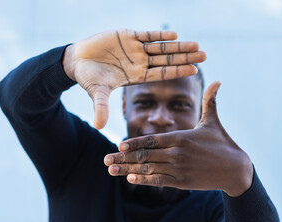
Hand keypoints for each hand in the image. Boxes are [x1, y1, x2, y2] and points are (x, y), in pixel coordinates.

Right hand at [63, 29, 206, 128]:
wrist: (78, 61)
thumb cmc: (89, 78)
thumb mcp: (97, 92)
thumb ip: (101, 107)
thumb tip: (98, 126)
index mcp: (136, 76)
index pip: (161, 74)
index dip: (177, 71)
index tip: (194, 70)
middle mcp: (140, 63)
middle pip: (167, 60)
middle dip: (185, 57)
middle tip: (204, 55)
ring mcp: (135, 49)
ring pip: (161, 47)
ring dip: (178, 46)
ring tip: (196, 44)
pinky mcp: (128, 36)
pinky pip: (147, 35)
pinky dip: (159, 35)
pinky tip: (174, 35)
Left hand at [104, 82, 253, 196]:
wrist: (236, 169)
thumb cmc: (223, 143)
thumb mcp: (213, 121)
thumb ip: (210, 101)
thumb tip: (217, 81)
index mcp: (181, 137)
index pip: (152, 139)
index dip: (134, 142)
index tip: (119, 144)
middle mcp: (177, 152)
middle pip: (145, 155)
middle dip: (123, 158)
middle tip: (106, 159)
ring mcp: (179, 168)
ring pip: (148, 168)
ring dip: (127, 169)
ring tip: (111, 170)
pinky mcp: (182, 181)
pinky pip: (159, 180)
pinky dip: (143, 180)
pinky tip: (130, 178)